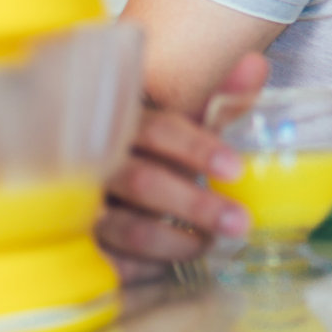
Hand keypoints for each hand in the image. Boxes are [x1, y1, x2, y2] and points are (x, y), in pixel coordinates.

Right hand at [98, 53, 268, 279]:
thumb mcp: (182, 120)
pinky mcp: (75, 242)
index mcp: (126, 123)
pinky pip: (110, 262)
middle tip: (240, 222)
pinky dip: (145, 267)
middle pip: (146, 182)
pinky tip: (169, 266)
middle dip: (197, 205)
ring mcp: (79, 203)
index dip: (198, 148)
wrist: (89, 172)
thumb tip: (256, 64)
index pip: (161, 130)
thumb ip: (220, 98)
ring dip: (176, 242)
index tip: (236, 169)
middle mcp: (98, 160)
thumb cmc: (148, 147)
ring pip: (128, 227)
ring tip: (210, 244)